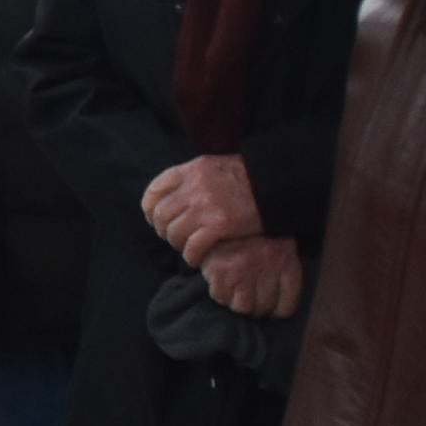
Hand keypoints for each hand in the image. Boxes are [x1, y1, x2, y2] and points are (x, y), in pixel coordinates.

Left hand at [142, 153, 264, 262]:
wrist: (275, 186)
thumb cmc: (244, 178)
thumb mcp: (211, 167)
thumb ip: (188, 178)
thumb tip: (166, 197)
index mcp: (190, 171)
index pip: (154, 192)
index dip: (150, 209)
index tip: (155, 218)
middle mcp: (194, 187)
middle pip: (161, 215)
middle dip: (163, 230)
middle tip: (173, 236)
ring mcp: (206, 206)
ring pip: (174, 232)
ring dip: (177, 244)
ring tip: (186, 247)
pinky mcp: (219, 225)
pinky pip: (192, 246)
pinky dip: (191, 256)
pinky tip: (195, 258)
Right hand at [200, 234, 303, 319]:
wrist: (229, 207)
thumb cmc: (255, 230)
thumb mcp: (280, 244)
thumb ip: (282, 269)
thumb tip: (277, 304)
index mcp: (286, 264)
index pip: (285, 305)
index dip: (278, 311)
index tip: (271, 311)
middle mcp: (267, 270)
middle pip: (263, 307)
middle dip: (257, 308)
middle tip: (250, 302)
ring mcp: (243, 272)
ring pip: (241, 306)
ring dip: (238, 303)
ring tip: (234, 294)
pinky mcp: (220, 270)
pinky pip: (220, 296)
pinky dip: (220, 294)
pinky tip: (221, 284)